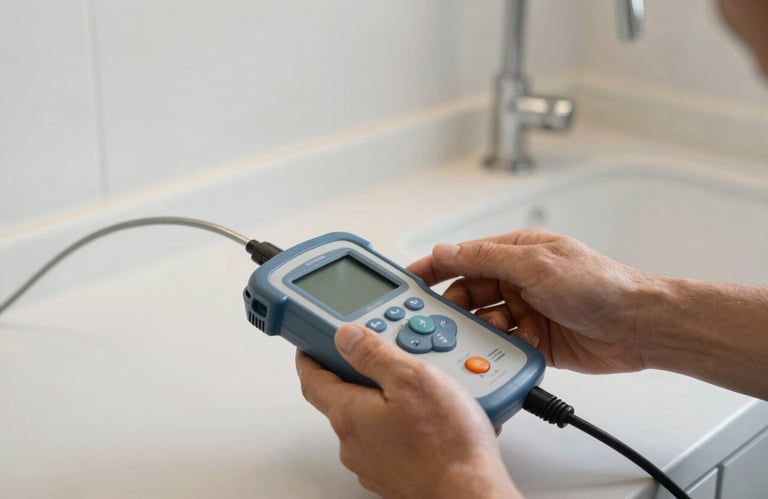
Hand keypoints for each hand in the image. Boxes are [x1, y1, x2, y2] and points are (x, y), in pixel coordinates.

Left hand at [296, 324, 521, 498]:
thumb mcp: (412, 378)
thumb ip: (374, 354)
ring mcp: (374, 464)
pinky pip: (393, 440)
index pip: (313, 380)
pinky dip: (406, 424)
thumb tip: (346, 337)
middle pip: (344, 398)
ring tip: (426, 386)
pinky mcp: (396, 475)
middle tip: (385, 355)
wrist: (469, 494)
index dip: (310, 357)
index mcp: (349, 415)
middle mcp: (354, 443)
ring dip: (389, 400)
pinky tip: (435, 418)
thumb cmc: (445, 443)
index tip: (312, 344)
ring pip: (372, 420)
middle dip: (362, 374)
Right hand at [407, 229, 659, 374]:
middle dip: (453, 307)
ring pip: (481, 322)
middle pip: (467, 293)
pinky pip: (501, 345)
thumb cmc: (600, 284)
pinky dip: (497, 349)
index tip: (408, 283)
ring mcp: (524, 311)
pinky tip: (505, 349)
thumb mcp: (536, 264)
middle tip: (439, 322)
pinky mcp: (533, 340)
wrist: (638, 327)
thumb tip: (446, 250)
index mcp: (515, 253)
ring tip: (481, 336)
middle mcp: (517, 280)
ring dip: (478, 331)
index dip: (434, 268)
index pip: (463, 257)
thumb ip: (486, 258)